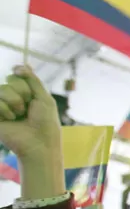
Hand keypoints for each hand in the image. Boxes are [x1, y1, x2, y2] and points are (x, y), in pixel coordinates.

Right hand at [0, 66, 63, 198]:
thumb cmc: (45, 122)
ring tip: (20, 115)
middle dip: (22, 93)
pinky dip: (5, 109)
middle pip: (10, 81)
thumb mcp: (43, 97)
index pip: (17, 75)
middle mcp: (12, 98)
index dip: (23, 79)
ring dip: (15, 102)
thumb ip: (32, 80)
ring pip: (2, 89)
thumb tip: (20, 64)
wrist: (38, 143)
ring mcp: (2, 106)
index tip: (25, 84)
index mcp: (25, 93)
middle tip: (28, 108)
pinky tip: (10, 119)